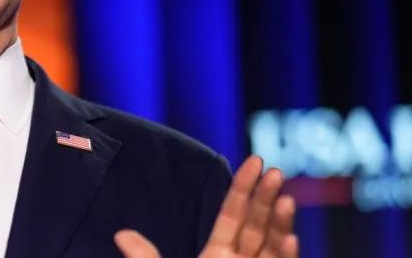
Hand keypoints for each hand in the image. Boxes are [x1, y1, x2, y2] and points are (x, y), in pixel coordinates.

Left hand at [114, 156, 297, 257]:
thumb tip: (121, 233)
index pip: (233, 216)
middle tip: (273, 169)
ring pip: (274, 247)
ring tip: (286, 196)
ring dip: (282, 223)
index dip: (244, 190)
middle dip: (267, 198)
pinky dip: (285, 255)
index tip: (254, 162)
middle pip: (258, 226)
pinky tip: (290, 240)